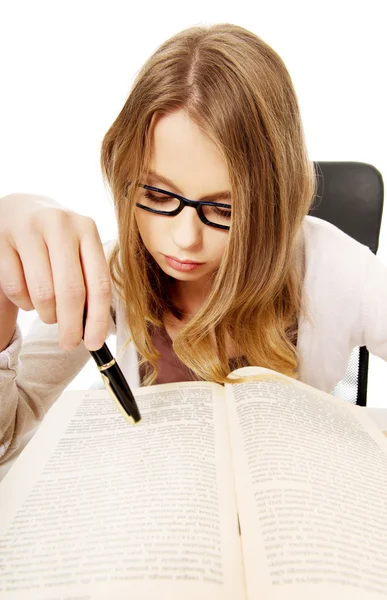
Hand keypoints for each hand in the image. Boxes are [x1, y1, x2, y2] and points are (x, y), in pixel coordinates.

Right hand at [0, 193, 111, 351]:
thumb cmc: (56, 241)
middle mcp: (60, 224)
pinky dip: (23, 303)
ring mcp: (28, 229)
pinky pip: (15, 288)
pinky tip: (28, 296)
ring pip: (42, 293)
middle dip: (71, 326)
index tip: (94, 343)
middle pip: (71, 291)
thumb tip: (95, 329)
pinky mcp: (1, 239)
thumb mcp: (78, 250)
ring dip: (46, 314)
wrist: (18, 209)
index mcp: (87, 229)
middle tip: (68, 343)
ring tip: (48, 312)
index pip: (99, 283)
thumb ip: (89, 281)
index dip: (98, 319)